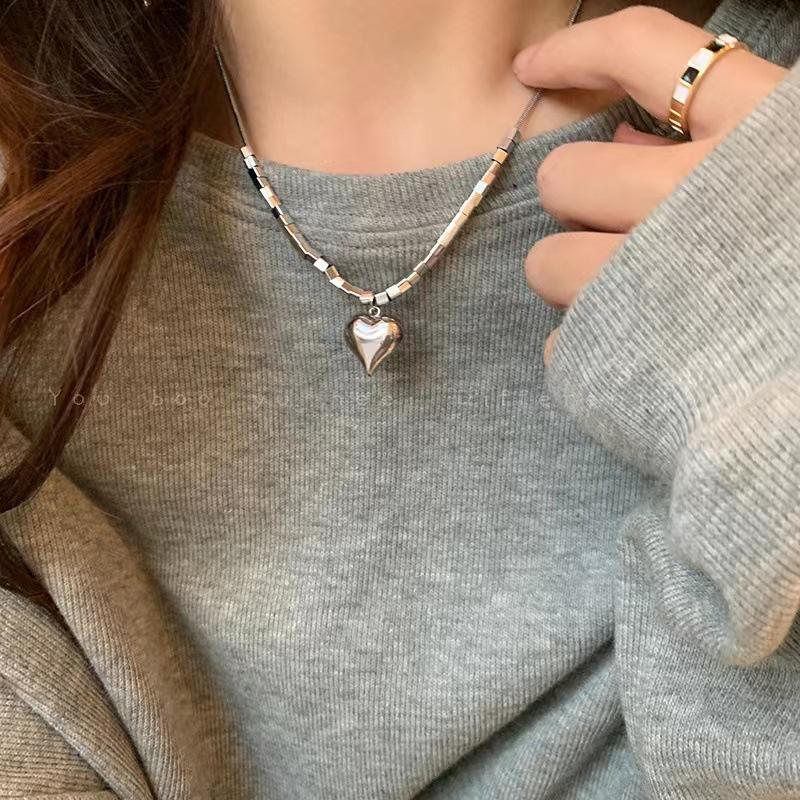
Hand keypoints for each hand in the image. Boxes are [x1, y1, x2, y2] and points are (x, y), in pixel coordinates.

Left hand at [512, 5, 787, 363]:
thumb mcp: (792, 167)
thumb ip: (722, 139)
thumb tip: (625, 138)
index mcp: (759, 131)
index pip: (643, 49)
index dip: (573, 52)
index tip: (530, 68)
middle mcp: (696, 198)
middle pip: (563, 175)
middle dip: (579, 205)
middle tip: (620, 229)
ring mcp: (650, 283)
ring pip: (546, 263)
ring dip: (573, 280)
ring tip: (626, 300)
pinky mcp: (621, 360)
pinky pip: (559, 342)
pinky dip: (584, 346)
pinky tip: (632, 356)